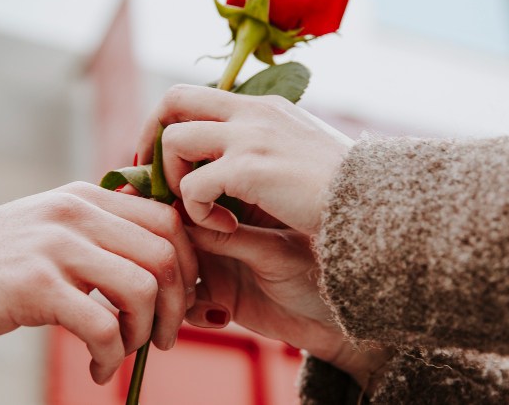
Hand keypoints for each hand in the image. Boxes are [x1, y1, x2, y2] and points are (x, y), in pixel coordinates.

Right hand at [0, 182, 196, 384]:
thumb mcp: (54, 227)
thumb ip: (103, 230)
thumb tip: (167, 256)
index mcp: (87, 197)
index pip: (168, 221)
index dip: (190, 266)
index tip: (183, 301)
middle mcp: (76, 212)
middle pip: (165, 255)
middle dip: (177, 306)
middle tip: (164, 337)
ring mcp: (55, 247)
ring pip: (141, 289)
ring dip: (144, 334)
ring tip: (125, 353)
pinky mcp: (33, 286)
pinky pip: (101, 326)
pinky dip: (111, 355)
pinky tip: (98, 369)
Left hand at [137, 84, 352, 234]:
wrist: (376, 203)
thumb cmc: (345, 191)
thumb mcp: (302, 154)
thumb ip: (266, 149)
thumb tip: (232, 165)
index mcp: (263, 106)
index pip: (196, 95)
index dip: (168, 124)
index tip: (164, 160)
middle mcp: (252, 111)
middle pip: (173, 99)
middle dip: (150, 137)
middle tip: (153, 178)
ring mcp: (250, 136)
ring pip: (175, 139)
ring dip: (173, 179)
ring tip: (198, 210)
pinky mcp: (249, 169)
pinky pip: (193, 186)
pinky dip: (196, 211)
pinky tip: (224, 227)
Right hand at [184, 217, 391, 384]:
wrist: (339, 318)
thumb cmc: (319, 271)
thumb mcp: (273, 250)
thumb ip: (226, 238)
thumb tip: (181, 220)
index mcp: (237, 199)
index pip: (190, 190)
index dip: (172, 206)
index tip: (173, 227)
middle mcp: (220, 226)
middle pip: (172, 230)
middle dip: (168, 250)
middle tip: (187, 266)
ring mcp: (216, 261)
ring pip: (172, 266)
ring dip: (176, 283)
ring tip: (198, 295)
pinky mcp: (217, 296)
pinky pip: (186, 302)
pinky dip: (192, 311)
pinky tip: (220, 316)